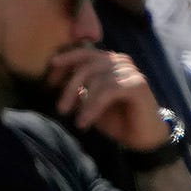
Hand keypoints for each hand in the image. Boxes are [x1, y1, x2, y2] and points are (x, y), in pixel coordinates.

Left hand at [48, 46, 165, 151]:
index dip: (66, 62)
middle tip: (61, 109)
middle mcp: (121, 62)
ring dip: (82, 102)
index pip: (85, 53)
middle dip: (70, 87)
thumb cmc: (115, 119)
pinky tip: (84, 123)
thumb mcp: (90, 103)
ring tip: (76, 122)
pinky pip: (108, 92)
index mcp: (109, 61)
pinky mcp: (137, 84)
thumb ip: (78, 90)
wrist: (141, 137)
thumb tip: (55, 82)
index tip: (49, 80)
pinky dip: (93, 107)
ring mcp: (131, 71)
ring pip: (97, 79)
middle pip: (87, 65)